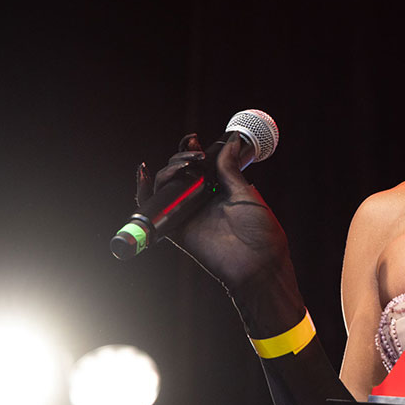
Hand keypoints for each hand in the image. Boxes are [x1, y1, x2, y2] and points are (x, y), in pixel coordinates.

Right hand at [136, 133, 301, 332]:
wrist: (258, 264)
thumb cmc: (261, 232)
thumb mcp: (246, 193)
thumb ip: (230, 169)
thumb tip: (231, 141)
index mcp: (219, 190)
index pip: (197, 165)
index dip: (191, 151)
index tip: (195, 140)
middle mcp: (200, 201)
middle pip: (178, 172)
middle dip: (180, 157)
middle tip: (194, 155)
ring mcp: (187, 214)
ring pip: (164, 186)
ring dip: (166, 170)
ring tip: (182, 165)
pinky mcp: (176, 229)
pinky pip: (153, 209)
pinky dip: (143, 192)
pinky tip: (144, 174)